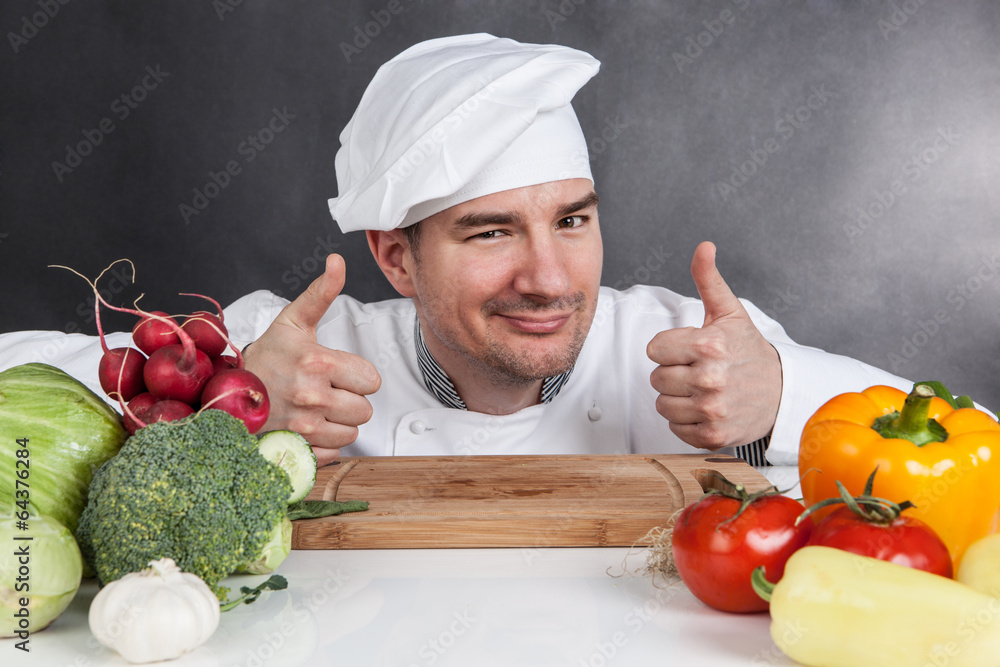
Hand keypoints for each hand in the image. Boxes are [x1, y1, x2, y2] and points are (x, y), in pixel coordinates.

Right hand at [244, 254, 380, 465]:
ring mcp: (303, 427)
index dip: (357, 376)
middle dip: (349, 399)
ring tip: (314, 408)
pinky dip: (323, 443)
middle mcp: (312, 396)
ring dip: (338, 422)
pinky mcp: (295, 450)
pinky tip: (305, 426)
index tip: (335, 371)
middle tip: (324, 390)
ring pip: (352, 432)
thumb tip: (337, 261)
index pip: (372, 380)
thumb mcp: (294, 321)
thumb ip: (321, 293)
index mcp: (318, 362)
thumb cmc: (266, 356)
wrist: (225, 392)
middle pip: (365, 409)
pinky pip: (333, 452)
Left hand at [646, 241, 781, 450]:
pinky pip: (675, 428)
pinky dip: (686, 421)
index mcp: (710, 345)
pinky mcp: (713, 436)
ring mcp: (712, 409)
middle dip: (673, 373)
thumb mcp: (729, 312)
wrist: (782, 394)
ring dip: (677, 398)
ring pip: (662, 405)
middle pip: (656, 378)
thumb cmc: (748, 350)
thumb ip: (709, 280)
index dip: (669, 348)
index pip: (654, 349)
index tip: (690, 349)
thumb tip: (704, 246)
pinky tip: (706, 409)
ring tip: (702, 390)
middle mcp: (710, 378)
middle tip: (698, 370)